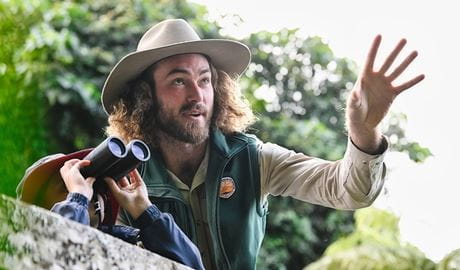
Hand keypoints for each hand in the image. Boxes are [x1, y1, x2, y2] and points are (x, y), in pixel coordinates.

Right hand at [60, 159, 95, 199]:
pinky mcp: (73, 172)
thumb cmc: (83, 194)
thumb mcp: (87, 186)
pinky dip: (83, 162)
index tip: (79, 167)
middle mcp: (67, 177)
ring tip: (81, 161)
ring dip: (74, 161)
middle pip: (64, 167)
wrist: (81, 196)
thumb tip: (93, 178)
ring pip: (67, 163)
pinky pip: (77, 163)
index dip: (71, 169)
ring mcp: (69, 174)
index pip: (66, 173)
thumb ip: (89, 181)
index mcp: (69, 182)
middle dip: (70, 163)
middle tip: (79, 163)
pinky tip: (88, 162)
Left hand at [104, 170, 151, 218]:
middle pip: (122, 179)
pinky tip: (131, 167)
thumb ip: (111, 185)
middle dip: (119, 174)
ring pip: (129, 177)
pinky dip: (134, 171)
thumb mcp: (117, 193)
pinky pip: (136, 176)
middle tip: (115, 168)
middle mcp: (127, 190)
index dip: (112, 179)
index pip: (115, 184)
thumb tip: (106, 178)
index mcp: (120, 193)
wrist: (139, 206)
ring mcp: (133, 186)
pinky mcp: (140, 184)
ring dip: (127, 172)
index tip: (108, 173)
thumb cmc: (128, 204)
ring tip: (123, 166)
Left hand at [346, 35, 424, 152]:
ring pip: (397, 71)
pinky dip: (413, 81)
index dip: (374, 48)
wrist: (363, 122)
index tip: (379, 35)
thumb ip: (355, 98)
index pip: (370, 59)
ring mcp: (385, 85)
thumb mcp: (353, 106)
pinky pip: (404, 86)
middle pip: (387, 62)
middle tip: (404, 39)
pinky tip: (422, 75)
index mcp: (364, 78)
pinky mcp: (392, 94)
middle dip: (395, 51)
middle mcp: (376, 79)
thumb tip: (357, 92)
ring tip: (415, 52)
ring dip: (406, 62)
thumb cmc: (354, 112)